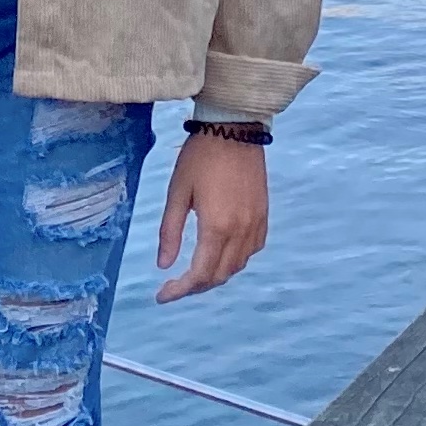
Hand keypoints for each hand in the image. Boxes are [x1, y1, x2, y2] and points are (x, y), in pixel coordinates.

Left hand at [155, 132, 270, 302]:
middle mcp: (240, 231)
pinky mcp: (264, 216)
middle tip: (175, 286)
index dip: (180, 290)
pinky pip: (252, 250)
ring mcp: (256, 224)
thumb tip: (163, 265)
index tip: (162, 295)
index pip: (199, 274)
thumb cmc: (199, 158)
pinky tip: (220, 254)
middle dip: (196, 287)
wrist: (234, 130)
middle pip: (220, 275)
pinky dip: (235, 260)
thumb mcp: (177, 193)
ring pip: (237, 266)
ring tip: (194, 273)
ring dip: (215, 275)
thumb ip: (170, 232)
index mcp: (216, 226)